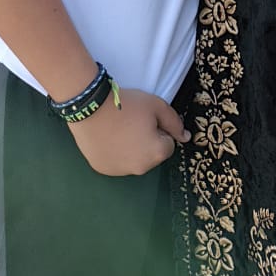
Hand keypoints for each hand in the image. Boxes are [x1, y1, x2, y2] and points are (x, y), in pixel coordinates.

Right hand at [70, 89, 187, 177]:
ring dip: (131, 149)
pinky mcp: (103, 169)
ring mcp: (119, 171)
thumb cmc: (127, 104)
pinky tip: (107, 138)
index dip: (159, 130)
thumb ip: (175, 123)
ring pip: (133, 160)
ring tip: (118, 130)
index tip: (145, 120)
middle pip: (151, 155)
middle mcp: (140, 168)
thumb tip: (186, 138)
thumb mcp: (157, 106)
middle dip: (147, 142)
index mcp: (156, 154)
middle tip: (131, 124)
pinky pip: (116, 162)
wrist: (89, 106)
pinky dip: (115, 153)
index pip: (168, 145)